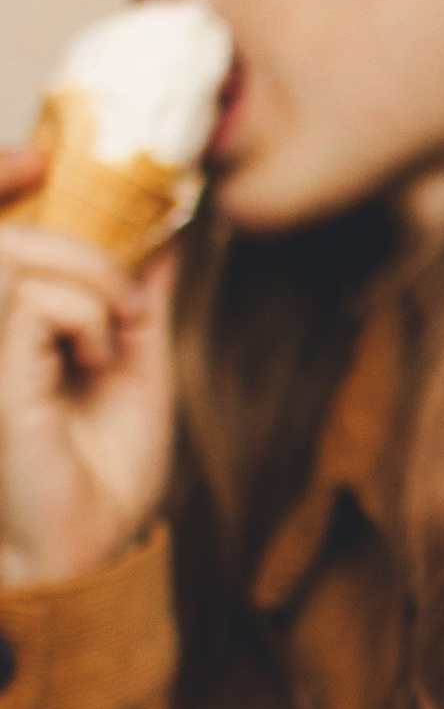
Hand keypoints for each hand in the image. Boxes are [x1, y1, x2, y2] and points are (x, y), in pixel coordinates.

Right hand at [0, 152, 179, 589]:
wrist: (96, 546)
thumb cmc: (105, 468)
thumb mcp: (139, 364)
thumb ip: (140, 299)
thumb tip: (163, 232)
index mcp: (6, 325)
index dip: (6, 175)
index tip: (55, 163)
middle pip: (3, 229)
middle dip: (80, 236)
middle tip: (130, 297)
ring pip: (16, 253)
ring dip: (90, 276)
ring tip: (116, 329)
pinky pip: (31, 300)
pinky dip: (84, 313)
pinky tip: (97, 356)